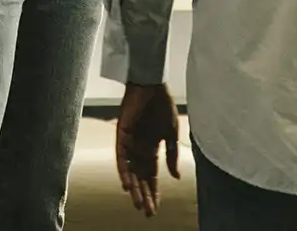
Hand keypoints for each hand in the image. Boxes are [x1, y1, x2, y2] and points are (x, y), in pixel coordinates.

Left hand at [116, 82, 179, 216]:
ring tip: (138, 203)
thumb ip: (173, 155)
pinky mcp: (121, 136)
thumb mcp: (172, 132)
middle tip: (147, 212)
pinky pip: (121, 158)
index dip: (154, 191)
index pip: (151, 175)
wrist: (152, 85)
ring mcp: (129, 143)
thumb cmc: (163, 105)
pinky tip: (127, 185)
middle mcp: (139, 149)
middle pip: (140, 178)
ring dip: (133, 188)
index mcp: (152, 148)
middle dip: (144, 195)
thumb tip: (176, 178)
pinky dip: (123, 172)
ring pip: (130, 172)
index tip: (156, 208)